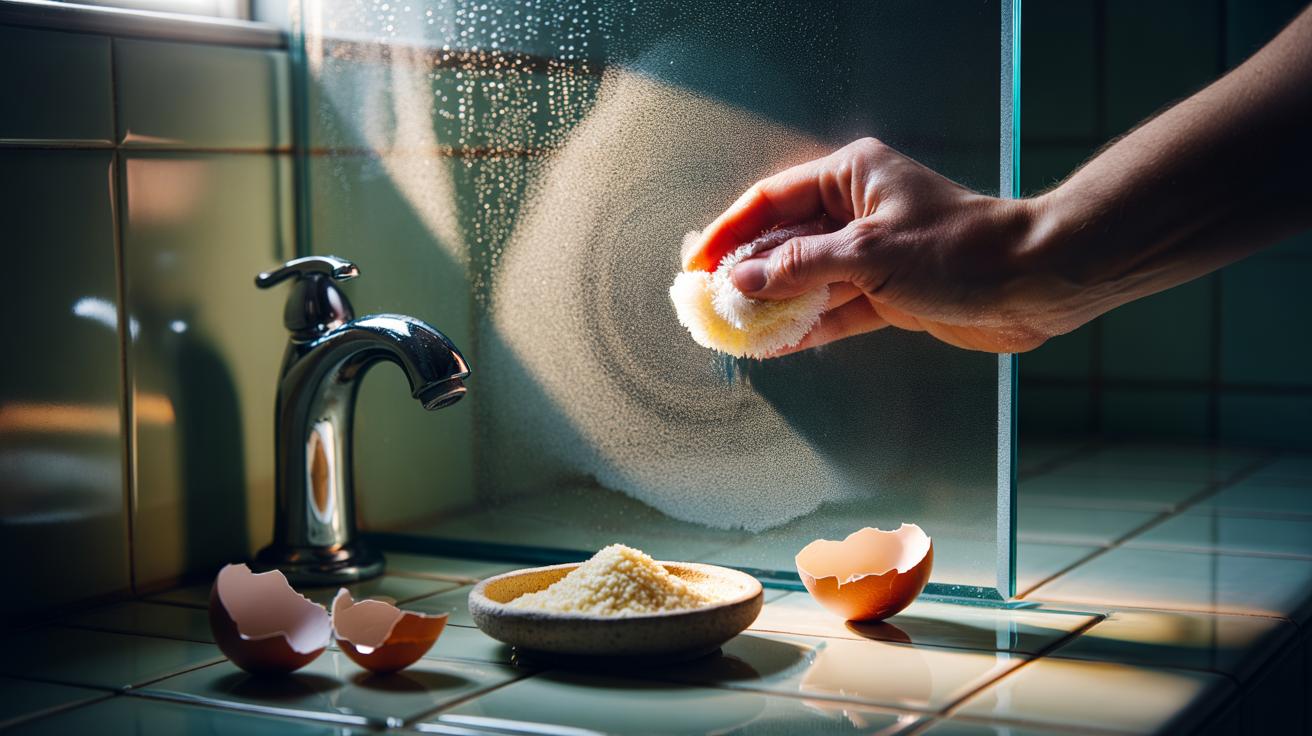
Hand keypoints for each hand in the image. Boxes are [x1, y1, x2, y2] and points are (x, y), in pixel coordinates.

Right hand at [684, 138, 1056, 353]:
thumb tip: (742, 282)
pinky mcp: (887, 293)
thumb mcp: (870, 253)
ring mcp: (871, 255)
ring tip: (732, 332)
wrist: (1034, 283)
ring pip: (805, 280)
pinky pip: (833, 310)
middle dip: (747, 275)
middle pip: (783, 242)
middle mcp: (856, 211)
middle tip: (707, 305)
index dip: (729, 233)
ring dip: (773, 307)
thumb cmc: (959, 250)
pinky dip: (807, 327)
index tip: (697, 264)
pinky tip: (774, 345)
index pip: (771, 201)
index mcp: (851, 177)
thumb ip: (801, 267)